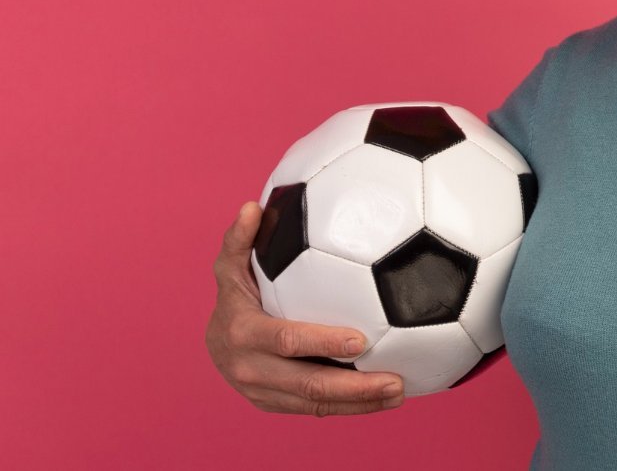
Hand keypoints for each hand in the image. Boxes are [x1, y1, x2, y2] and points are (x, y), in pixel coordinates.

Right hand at [206, 201, 404, 414]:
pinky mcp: (277, 406)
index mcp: (244, 334)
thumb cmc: (235, 296)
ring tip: (399, 393)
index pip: (287, 339)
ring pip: (316, 405)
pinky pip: (317, 411)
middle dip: (354, 387)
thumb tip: (251, 207)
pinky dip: (351, 408)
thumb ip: (240, 240)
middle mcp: (251, 370)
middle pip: (309, 384)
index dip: (323, 341)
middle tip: (396, 381)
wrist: (215, 345)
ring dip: (360, 402)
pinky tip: (384, 399)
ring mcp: (264, 393)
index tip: (361, 339)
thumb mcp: (231, 268)